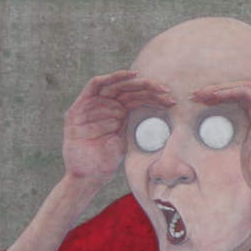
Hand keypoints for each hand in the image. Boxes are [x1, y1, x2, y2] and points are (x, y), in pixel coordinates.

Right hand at [62, 70, 173, 186]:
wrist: (89, 175)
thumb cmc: (106, 161)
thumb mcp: (125, 139)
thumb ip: (131, 123)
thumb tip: (157, 114)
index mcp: (115, 112)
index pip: (135, 98)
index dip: (152, 96)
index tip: (170, 100)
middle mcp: (103, 106)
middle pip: (127, 89)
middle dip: (149, 88)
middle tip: (167, 91)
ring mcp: (90, 105)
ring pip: (116, 85)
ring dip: (138, 84)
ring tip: (157, 88)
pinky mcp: (80, 106)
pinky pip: (95, 84)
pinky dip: (112, 77)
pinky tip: (131, 75)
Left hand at [193, 80, 250, 202]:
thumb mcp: (249, 134)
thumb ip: (248, 115)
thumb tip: (227, 101)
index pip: (245, 92)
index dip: (222, 92)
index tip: (200, 99)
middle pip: (244, 86)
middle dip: (217, 89)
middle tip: (195, 95)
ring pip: (244, 86)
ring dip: (219, 89)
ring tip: (199, 96)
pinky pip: (246, 92)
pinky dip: (227, 92)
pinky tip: (213, 98)